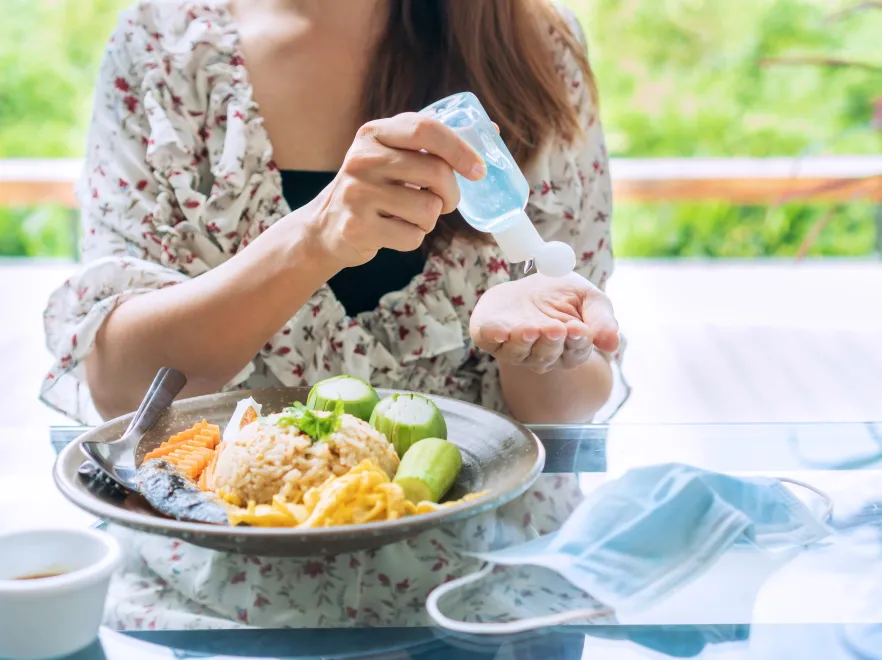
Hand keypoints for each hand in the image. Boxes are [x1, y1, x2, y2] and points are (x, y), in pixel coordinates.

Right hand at [310, 113, 484, 267]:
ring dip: (430, 219)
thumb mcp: (391, 155)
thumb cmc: (373, 188)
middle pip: (436, 172)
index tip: (478, 170)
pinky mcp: (357, 227)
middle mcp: (362, 159)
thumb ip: (432, 143)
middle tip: (444, 201)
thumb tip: (492, 132)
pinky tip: (393, 231)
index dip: (460, 148)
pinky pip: (413, 236)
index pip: (426, 129)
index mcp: (374, 133)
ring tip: (410, 216)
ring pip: (428, 209)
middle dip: (451, 194)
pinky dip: (413, 238)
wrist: (325, 226)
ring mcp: (357, 193)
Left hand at [470, 273, 618, 373]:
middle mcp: (542, 355)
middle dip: (550, 342)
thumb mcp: (589, 298)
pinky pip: (490, 342)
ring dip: (523, 342)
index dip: (577, 342)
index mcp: (569, 348)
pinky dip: (493, 337)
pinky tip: (498, 331)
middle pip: (547, 355)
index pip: (575, 351)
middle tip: (554, 328)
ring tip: (530, 328)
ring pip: (518, 353)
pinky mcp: (490, 338)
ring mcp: (515, 349)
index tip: (580, 330)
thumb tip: (612, 344)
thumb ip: (602, 319)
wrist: (529, 285)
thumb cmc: (563, 295)